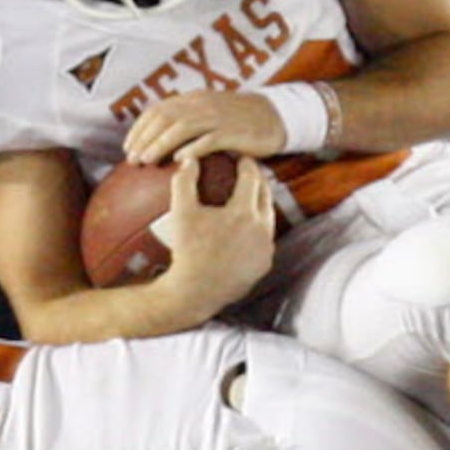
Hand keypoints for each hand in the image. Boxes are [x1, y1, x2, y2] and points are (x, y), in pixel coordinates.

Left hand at [122, 89, 286, 163]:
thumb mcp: (209, 114)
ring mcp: (218, 116)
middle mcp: (202, 104)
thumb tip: (158, 144)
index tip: (128, 147)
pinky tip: (181, 160)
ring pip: (182, 127)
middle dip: (145, 138)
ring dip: (161, 143)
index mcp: (194, 99)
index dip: (140, 128)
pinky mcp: (233, 131)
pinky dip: (193, 148)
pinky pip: (209, 139)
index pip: (158, 109)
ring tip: (147, 160)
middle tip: (132, 159)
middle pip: (165, 118)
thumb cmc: (238, 121)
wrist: (275, 116)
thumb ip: (187, 122)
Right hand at [156, 153, 275, 317]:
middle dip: (258, 181)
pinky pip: (265, 240)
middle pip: (266, 195)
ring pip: (268, 218)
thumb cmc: (187, 250)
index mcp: (244, 212)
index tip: (242, 159)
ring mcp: (265, 249)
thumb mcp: (181, 212)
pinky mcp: (264, 264)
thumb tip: (189, 160)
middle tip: (248, 173)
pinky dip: (258, 229)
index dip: (247, 165)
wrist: (195, 291)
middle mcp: (261, 229)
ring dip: (260, 205)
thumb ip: (184, 181)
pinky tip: (247, 227)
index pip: (252, 178)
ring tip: (249, 198)